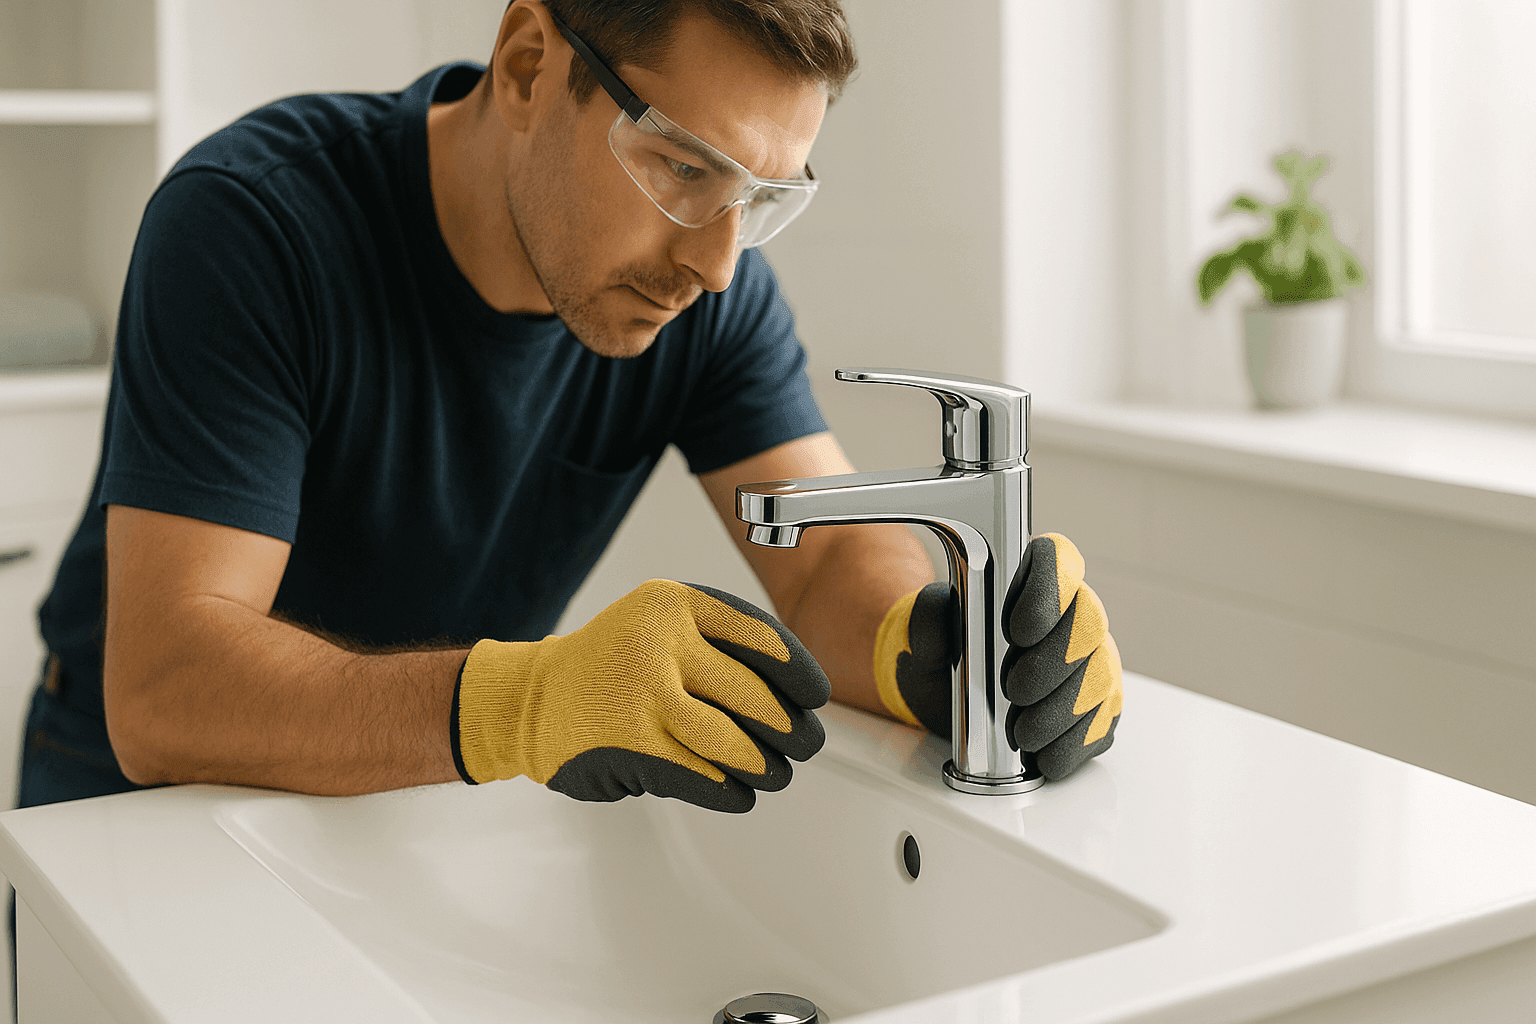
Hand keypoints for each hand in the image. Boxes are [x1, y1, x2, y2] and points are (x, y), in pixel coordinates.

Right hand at [453, 579, 830, 811]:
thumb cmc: (611, 663)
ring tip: (776, 773)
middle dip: (790, 729)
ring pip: (734, 743)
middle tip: (805, 743)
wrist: (532, 697)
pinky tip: (739, 791)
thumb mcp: (661, 623)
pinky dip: (730, 789)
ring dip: (766, 766)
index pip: (760, 637)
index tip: (815, 696)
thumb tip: (796, 695)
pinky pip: (702, 776)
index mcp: (674, 604)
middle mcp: (658, 644)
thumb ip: (720, 643)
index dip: (799, 673)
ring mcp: (642, 697)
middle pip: (754, 696)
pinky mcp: (630, 747)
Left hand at [872, 533, 1121, 779]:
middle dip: (1052, 662)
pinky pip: (1101, 725)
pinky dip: (1071, 744)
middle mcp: (1073, 618)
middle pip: (1089, 623)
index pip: (1060, 560)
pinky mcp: (1098, 710)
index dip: (1049, 590)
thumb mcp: (924, 632)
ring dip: (1059, 710)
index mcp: (1033, 583)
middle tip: (1014, 690)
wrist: (947, 697)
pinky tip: (1043, 753)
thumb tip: (940, 620)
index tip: (1018, 630)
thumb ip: (929, 617)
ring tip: (1021, 731)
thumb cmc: (945, 653)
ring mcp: (1093, 663)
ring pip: (1099, 678)